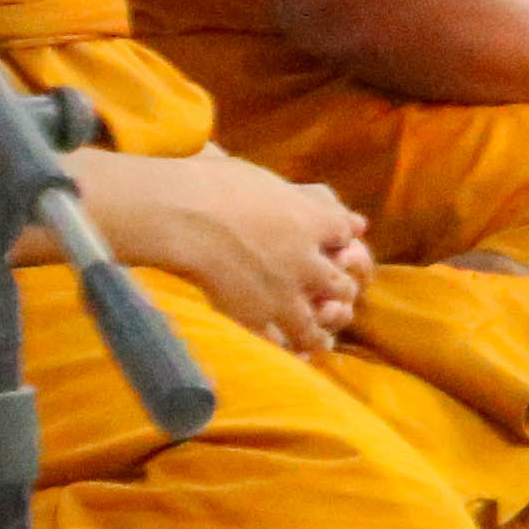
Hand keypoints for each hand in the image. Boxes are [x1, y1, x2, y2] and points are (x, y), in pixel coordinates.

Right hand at [90, 147, 368, 354]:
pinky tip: (286, 350)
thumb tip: (324, 198)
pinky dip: (287, 348)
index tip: (340, 244)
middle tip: (336, 295)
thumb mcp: (265, 178)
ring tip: (319, 336)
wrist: (182, 216)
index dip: (343, 240)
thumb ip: (299, 195)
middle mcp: (307, 260)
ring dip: (319, 328)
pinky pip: (281, 343)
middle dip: (340, 289)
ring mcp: (283, 293)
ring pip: (317, 322)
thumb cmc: (213, 184)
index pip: (347, 234)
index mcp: (312, 221)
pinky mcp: (255, 317)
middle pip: (342, 283)